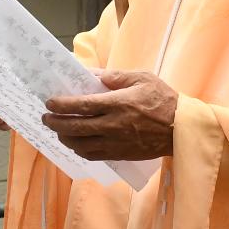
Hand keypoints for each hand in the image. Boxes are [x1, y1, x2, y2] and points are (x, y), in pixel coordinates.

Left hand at [43, 69, 177, 161]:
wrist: (181, 128)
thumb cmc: (163, 99)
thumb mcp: (141, 78)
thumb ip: (114, 76)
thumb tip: (90, 74)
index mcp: (118, 103)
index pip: (81, 105)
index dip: (62, 105)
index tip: (49, 102)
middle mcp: (113, 125)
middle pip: (75, 127)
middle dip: (56, 123)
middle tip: (46, 117)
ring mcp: (116, 143)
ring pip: (81, 144)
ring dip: (65, 138)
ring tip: (58, 130)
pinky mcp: (120, 154)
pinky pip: (93, 155)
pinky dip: (79, 150)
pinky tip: (75, 143)